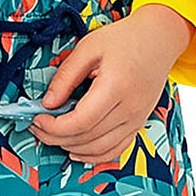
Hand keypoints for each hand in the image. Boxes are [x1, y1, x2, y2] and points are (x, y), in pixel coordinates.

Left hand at [29, 5, 192, 163]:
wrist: (158, 40)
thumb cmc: (125, 39)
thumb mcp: (88, 48)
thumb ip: (65, 77)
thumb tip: (47, 103)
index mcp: (116, 86)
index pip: (80, 122)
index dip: (54, 127)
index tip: (37, 120)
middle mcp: (130, 108)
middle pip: (87, 138)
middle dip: (56, 137)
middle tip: (38, 127)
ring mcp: (137, 119)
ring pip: (99, 148)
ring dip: (71, 147)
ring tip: (53, 135)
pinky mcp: (139, 123)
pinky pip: (116, 149)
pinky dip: (94, 155)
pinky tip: (76, 150)